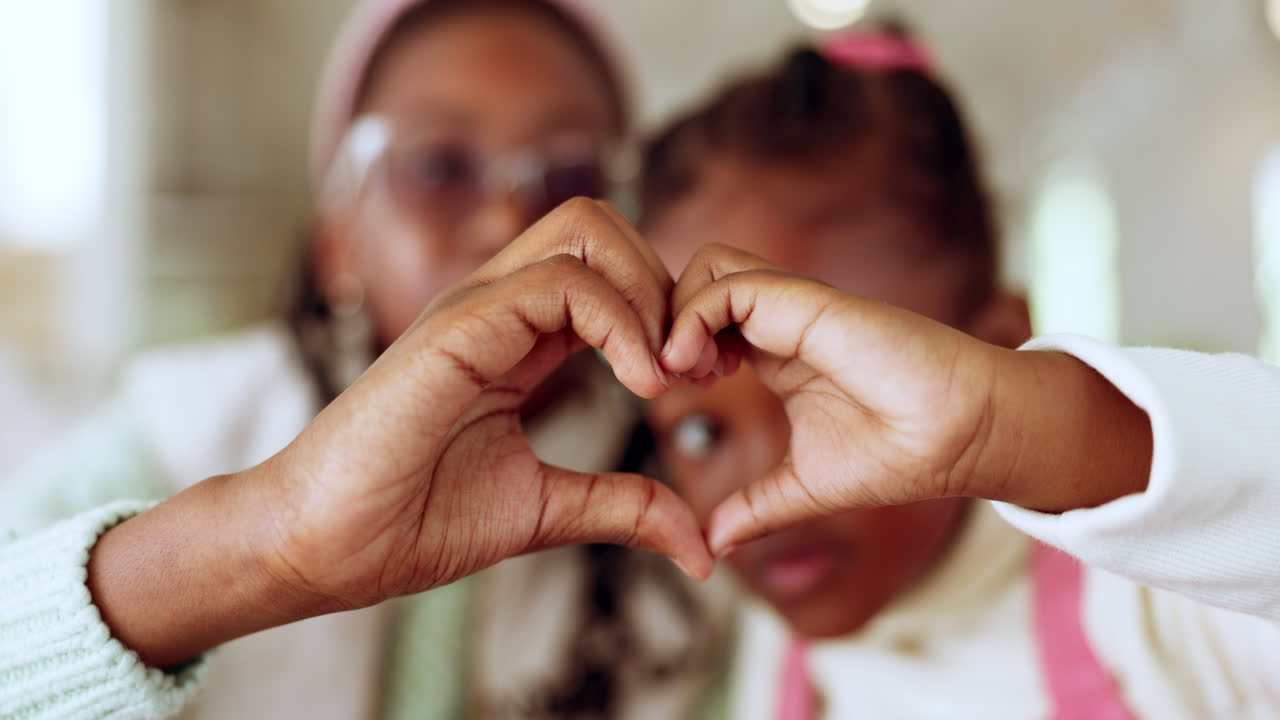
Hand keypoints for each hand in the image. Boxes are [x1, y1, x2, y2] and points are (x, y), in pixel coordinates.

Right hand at [266, 199, 709, 606]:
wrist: (324, 550)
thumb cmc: (411, 522)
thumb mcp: (545, 510)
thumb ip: (621, 507)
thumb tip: (697, 546)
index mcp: (515, 334)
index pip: (606, 268)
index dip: (665, 310)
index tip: (695, 381)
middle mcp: (495, 305)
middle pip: (599, 225)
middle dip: (663, 282)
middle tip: (689, 367)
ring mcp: (473, 308)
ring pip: (585, 230)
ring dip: (648, 294)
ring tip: (664, 376)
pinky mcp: (456, 329)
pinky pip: (558, 283)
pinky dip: (620, 323)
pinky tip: (639, 385)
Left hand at [660, 244, 1151, 554]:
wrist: (966, 439)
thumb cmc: (900, 454)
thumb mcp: (806, 486)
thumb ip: (757, 508)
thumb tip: (711, 545)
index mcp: (775, 351)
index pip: (702, 315)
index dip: (670, 343)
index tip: (668, 391)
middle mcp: (781, 320)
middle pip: (697, 276)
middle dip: (662, 319)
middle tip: (669, 378)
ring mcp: (795, 307)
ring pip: (710, 265)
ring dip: (677, 315)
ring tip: (685, 373)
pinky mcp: (812, 305)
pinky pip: (733, 285)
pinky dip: (696, 319)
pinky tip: (700, 368)